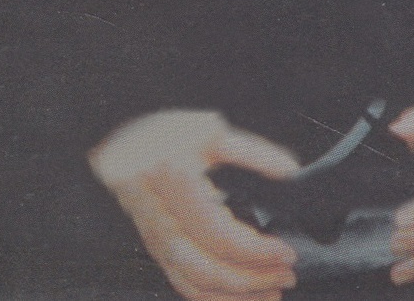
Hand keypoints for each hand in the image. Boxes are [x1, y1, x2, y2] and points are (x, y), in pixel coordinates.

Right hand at [88, 109, 298, 300]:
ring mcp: (153, 238)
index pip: (218, 233)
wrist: (124, 142)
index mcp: (172, 180)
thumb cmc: (169, 133)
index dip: (255, 250)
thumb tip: (289, 171)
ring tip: (272, 290)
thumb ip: (251, 152)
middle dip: (250, 279)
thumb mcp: (211, 129)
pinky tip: (242, 296)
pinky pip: (183, 284)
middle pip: (205, 266)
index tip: (287, 251)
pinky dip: (214, 298)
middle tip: (287, 275)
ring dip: (235, 296)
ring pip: (193, 283)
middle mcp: (158, 215)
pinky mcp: (154, 250)